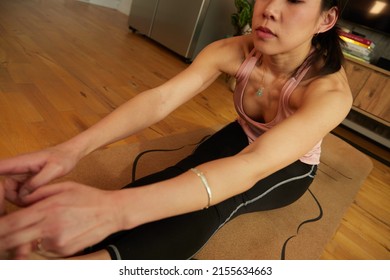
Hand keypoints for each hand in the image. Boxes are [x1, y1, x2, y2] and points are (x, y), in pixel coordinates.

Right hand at [0, 145, 79, 205]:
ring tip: (35, 199)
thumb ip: (39, 181)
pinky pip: (17, 191)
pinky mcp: (24, 179)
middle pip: (1, 184)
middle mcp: (15, 167)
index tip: (1, 192)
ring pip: (8, 190)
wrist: (70, 153)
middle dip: (8, 195)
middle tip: (26, 201)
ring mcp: (18, 173)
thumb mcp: (55, 169)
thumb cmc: (64, 158)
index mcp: (20, 162)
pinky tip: (36, 198)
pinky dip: (22, 197)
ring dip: (16, 198)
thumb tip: (23, 194)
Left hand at [0, 181, 123, 257]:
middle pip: (14, 240)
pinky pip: (46, 249)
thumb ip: (39, 192)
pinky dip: (45, 243)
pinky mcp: (64, 251)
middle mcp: (50, 227)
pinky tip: (59, 232)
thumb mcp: (64, 186)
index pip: (12, 223)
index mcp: (48, 208)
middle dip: (3, 240)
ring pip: (29, 246)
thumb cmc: (88, 197)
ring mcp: (57, 242)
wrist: (112, 212)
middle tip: (2, 237)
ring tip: (44, 227)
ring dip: (27, 241)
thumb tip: (20, 199)